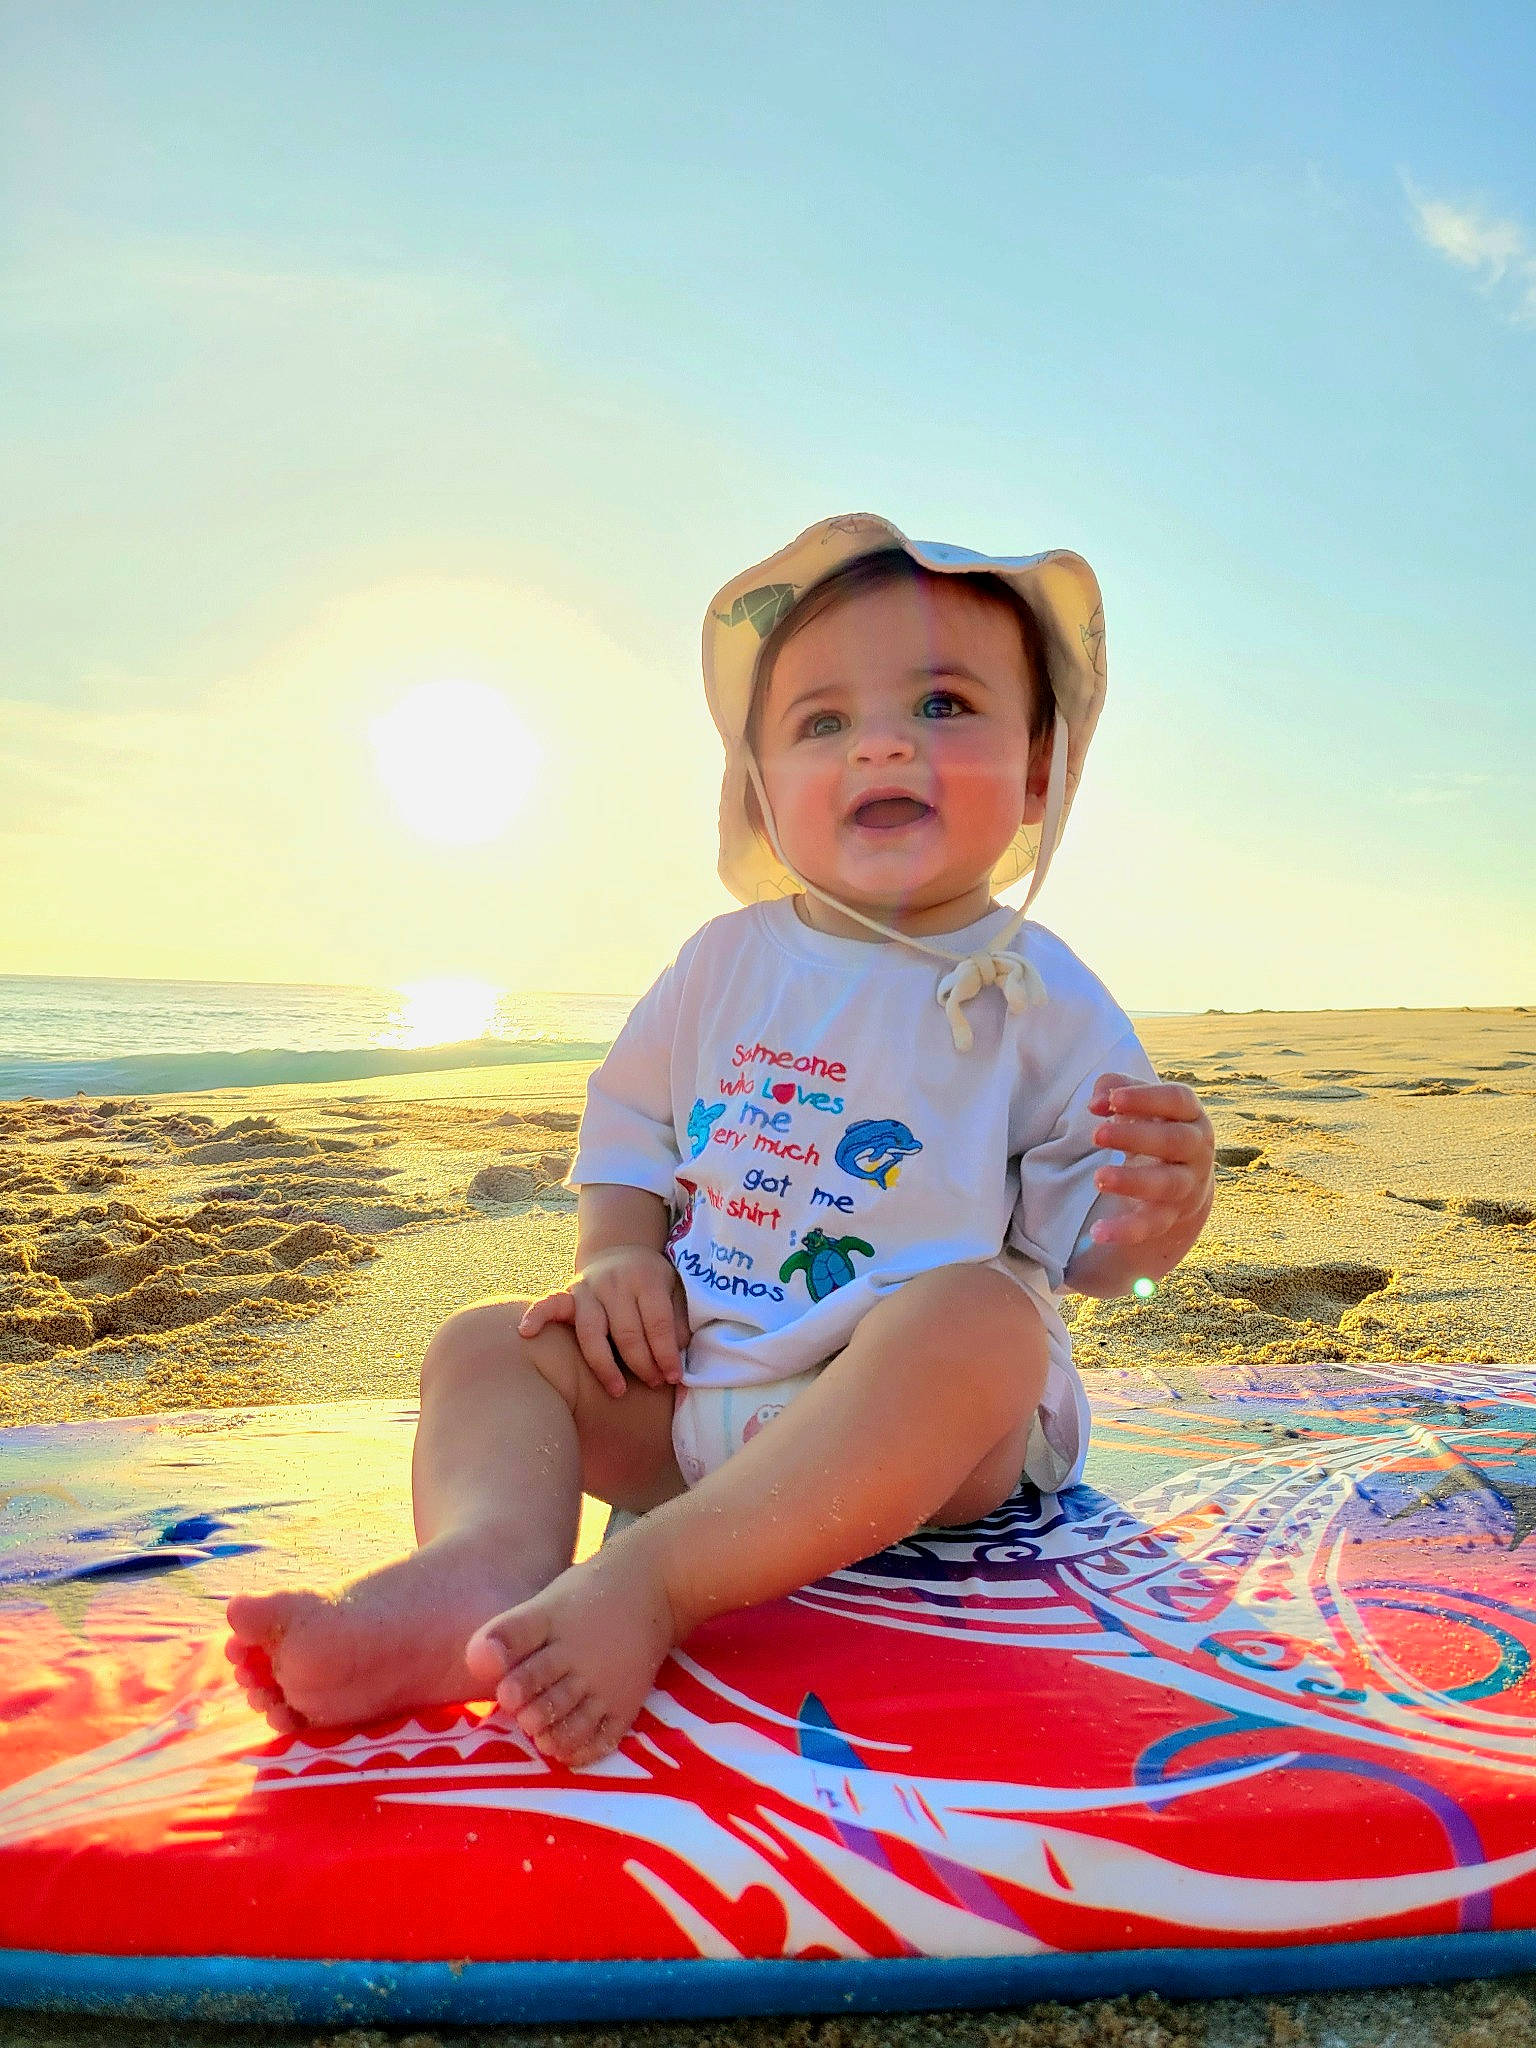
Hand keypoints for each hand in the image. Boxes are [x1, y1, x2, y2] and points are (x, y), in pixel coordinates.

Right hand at [517, 1246, 690, 1396]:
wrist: (620, 1252)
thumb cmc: (650, 1281)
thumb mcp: (673, 1290)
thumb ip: (678, 1319)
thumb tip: (679, 1353)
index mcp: (645, 1279)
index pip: (657, 1323)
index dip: (666, 1354)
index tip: (673, 1377)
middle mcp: (614, 1282)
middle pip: (626, 1332)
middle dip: (642, 1364)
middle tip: (653, 1384)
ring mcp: (587, 1288)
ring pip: (592, 1332)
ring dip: (605, 1366)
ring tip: (617, 1390)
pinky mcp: (567, 1293)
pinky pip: (548, 1304)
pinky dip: (536, 1316)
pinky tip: (526, 1332)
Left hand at [1085, 1073, 1213, 1248]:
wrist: (1183, 1177)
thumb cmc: (1153, 1125)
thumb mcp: (1139, 1103)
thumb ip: (1115, 1090)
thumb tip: (1096, 1102)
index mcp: (1191, 1115)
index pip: (1177, 1101)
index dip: (1146, 1098)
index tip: (1113, 1100)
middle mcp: (1197, 1149)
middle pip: (1174, 1142)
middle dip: (1136, 1138)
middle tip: (1096, 1135)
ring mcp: (1188, 1185)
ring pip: (1167, 1185)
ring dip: (1133, 1182)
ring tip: (1099, 1177)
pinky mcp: (1171, 1215)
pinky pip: (1151, 1225)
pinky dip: (1126, 1230)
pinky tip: (1098, 1232)